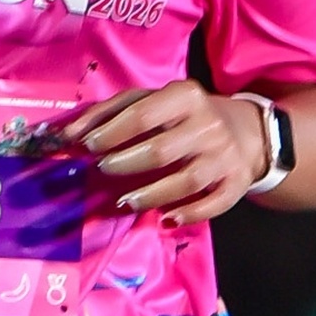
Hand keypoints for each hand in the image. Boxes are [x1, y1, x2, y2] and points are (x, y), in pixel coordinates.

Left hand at [72, 81, 275, 221]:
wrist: (246, 131)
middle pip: (160, 150)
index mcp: (186, 96)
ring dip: (150, 195)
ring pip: (185, 181)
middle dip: (125, 163)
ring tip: (125, 201)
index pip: (142, 115)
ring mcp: (224, 156)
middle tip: (104, 169)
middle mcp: (208, 125)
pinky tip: (165, 219)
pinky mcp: (236, 182)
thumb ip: (111, 112)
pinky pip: (212, 204)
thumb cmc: (183, 116)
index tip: (88, 146)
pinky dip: (188, 214)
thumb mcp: (152, 101)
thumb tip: (69, 133)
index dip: (111, 133)